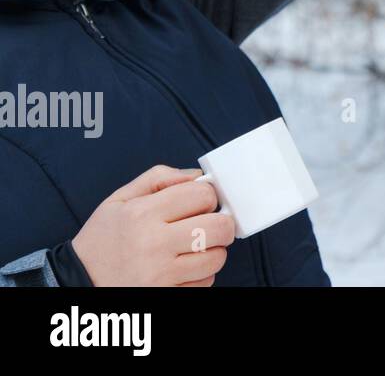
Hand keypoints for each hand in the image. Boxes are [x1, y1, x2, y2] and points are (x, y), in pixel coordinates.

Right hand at [71, 165, 235, 286]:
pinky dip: (201, 274)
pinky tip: (183, 266)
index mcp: (143, 214)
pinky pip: (206, 282)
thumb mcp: (119, 199)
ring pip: (217, 257)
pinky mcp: (165, 295)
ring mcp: (160, 274)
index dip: (208, 196)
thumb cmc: (102, 238)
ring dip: (212, 250)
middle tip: (208, 224)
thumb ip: (159, 178)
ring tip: (194, 247)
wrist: (78, 280)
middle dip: (220, 222)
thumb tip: (197, 176)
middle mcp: (153, 244)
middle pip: (219, 227)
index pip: (203, 195)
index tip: (200, 203)